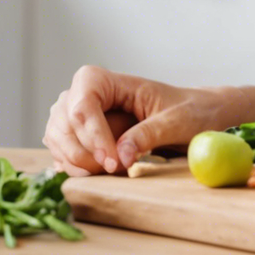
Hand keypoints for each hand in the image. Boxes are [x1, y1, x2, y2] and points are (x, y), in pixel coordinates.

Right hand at [42, 65, 226, 175]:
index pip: (82, 102)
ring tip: (113, 169)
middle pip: (64, 122)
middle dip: (85, 152)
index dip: (92, 133)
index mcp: (109, 81)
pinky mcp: (80, 136)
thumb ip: (149, 134)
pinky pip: (63, 152)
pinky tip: (100, 172)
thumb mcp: (177, 121)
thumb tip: (121, 155)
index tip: (111, 161)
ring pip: (58, 138)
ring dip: (79, 162)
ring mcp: (79, 115)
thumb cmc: (189, 110)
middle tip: (116, 169)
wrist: (196, 116)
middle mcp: (87, 94)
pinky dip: (75, 167)